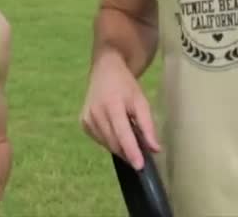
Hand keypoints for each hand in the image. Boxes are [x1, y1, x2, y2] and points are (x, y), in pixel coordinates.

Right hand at [79, 51, 159, 169]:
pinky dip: (110, 141)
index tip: (140, 166)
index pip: (122, 133)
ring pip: (107, 144)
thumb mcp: (141, 101)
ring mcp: (87, 119)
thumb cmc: (126, 86)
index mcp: (112, 105)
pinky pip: (100, 140)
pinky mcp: (83, 123)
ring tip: (130, 138)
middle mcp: (96, 113)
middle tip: (142, 154)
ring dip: (120, 147)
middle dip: (128, 152)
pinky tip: (116, 131)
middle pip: (114, 142)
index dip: (131, 151)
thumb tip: (155, 149)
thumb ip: (147, 125)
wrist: (105, 71)